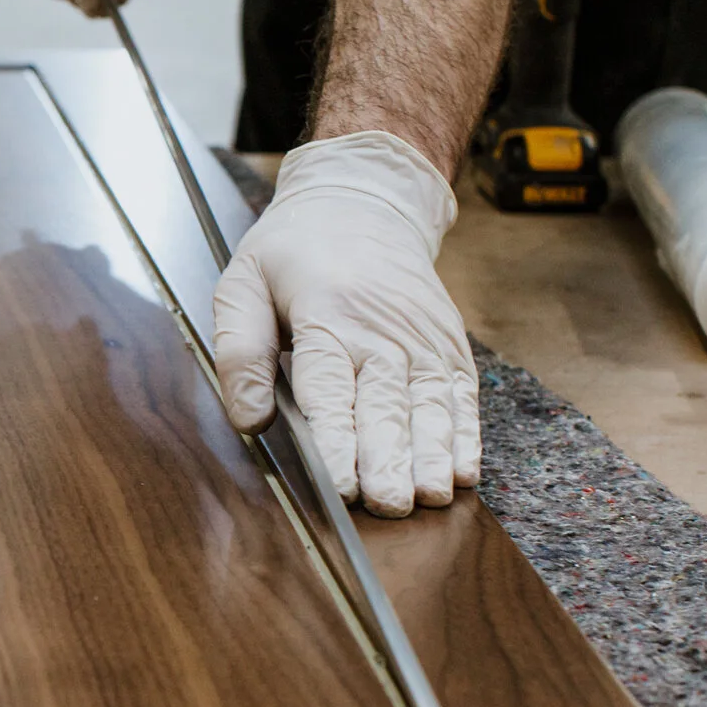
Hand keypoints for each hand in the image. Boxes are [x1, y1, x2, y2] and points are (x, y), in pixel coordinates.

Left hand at [209, 131, 477, 517]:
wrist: (365, 202)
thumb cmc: (294, 251)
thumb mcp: (243, 284)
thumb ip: (240, 353)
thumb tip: (248, 419)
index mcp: (325, 314)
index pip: (331, 387)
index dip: (339, 437)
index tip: (342, 482)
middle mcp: (380, 329)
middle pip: (386, 403)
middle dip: (389, 458)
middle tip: (389, 504)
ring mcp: (421, 338)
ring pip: (431, 404)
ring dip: (432, 455)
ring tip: (429, 497)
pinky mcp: (448, 344)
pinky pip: (461, 396)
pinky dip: (466, 435)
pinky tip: (463, 472)